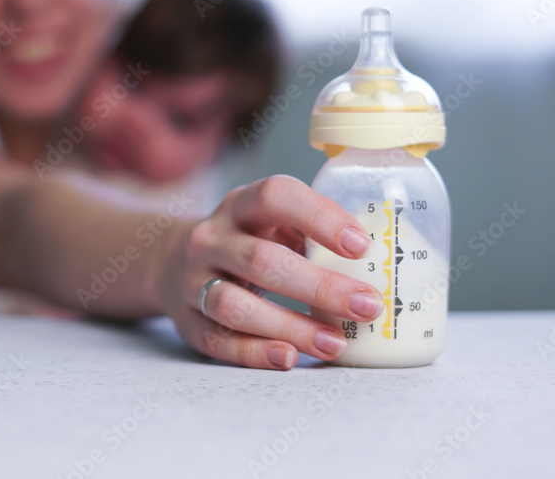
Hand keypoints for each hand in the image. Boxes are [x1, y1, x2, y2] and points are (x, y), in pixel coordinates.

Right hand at [157, 175, 384, 369]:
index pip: (275, 196)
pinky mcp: (188, 321)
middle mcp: (211, 238)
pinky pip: (219, 341)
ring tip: (334, 343)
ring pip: (235, 305)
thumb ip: (310, 234)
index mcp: (240, 204)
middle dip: (319, 286)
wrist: (173, 263)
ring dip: (290, 326)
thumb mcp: (270, 222)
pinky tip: (289, 358)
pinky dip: (255, 352)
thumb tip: (381, 263)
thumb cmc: (246, 241)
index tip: (361, 246)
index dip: (319, 217)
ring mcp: (193, 280)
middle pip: (261, 260)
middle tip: (366, 305)